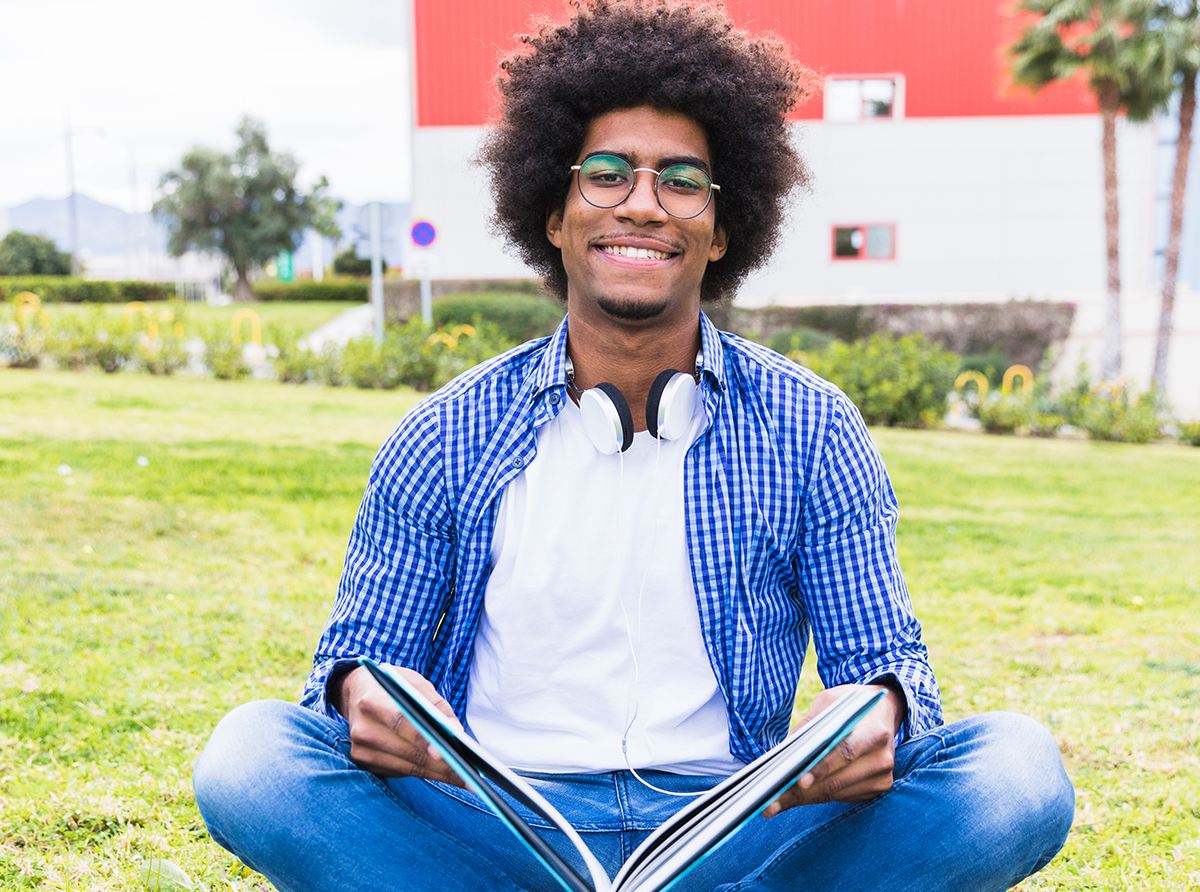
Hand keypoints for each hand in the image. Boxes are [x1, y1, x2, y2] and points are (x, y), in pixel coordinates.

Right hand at [332, 665, 466, 786]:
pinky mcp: (364, 764)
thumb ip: (436, 706)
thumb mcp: (415, 684)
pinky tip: (443, 774)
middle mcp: (363, 729)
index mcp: (373, 702)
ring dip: (437, 774)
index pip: (401, 723)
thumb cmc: (392, 686)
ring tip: (464, 778)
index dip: (424, 739)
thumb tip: (455, 732)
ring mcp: (361, 750)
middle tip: (469, 774)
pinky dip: (424, 773)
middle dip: (442, 765)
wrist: (357, 692)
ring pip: (407, 768)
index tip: (446, 753)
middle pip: (408, 753)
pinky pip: (401, 772)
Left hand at [762, 683, 901, 816]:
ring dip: (804, 799)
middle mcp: (882, 758)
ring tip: (775, 803)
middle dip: (802, 793)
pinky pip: (841, 797)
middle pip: (837, 781)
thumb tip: (785, 753)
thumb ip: (810, 724)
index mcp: (874, 732)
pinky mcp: (876, 789)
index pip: (846, 753)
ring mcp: (881, 777)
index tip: (799, 781)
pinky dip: (817, 798)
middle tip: (772, 802)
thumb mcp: (830, 702)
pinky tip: (796, 797)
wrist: (883, 712)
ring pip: (836, 794)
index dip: (822, 768)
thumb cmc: (852, 705)